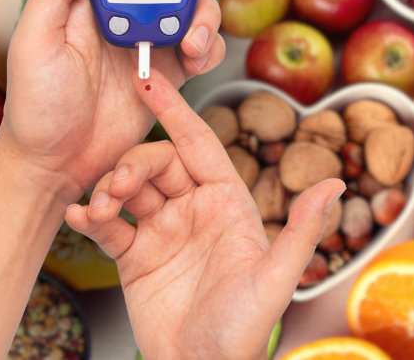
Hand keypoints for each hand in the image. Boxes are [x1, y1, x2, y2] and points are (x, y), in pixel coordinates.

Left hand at [0, 0, 224, 201]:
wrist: (55, 163)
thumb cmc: (35, 106)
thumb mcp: (33, 42)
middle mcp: (122, 14)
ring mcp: (147, 44)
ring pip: (193, 8)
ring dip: (206, 15)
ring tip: (194, 42)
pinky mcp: (167, 75)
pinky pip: (201, 50)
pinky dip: (209, 49)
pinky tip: (197, 61)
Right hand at [66, 70, 345, 359]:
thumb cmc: (243, 332)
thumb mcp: (275, 281)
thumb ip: (300, 230)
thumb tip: (335, 183)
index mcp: (227, 203)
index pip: (198, 143)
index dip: (174, 110)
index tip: (149, 82)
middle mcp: (194, 210)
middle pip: (156, 163)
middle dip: (133, 164)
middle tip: (118, 185)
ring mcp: (162, 231)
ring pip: (128, 189)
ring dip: (108, 189)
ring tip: (100, 208)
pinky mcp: (134, 256)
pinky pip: (108, 225)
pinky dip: (90, 216)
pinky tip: (79, 216)